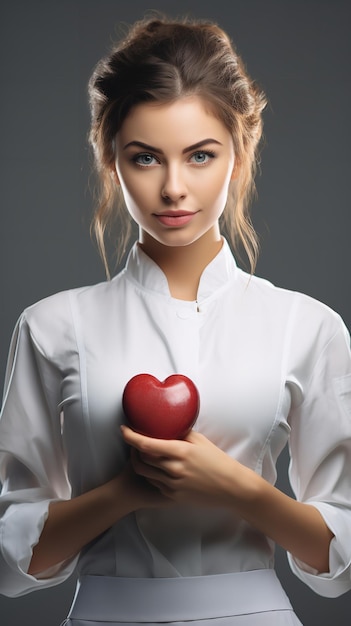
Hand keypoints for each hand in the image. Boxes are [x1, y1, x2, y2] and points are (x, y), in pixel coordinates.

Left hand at [121, 425, 240, 507]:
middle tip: (133, 440)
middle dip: (133, 449)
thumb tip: (167, 424)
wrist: (231, 488)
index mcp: (180, 451)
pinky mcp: (173, 496)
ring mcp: (173, 485)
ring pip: (145, 473)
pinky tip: (158, 468)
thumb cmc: (218, 461)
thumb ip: (181, 433)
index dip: (130, 436)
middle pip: (141, 459)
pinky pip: (155, 484)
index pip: (146, 444)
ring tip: (142, 454)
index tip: (123, 429)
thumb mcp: (200, 441)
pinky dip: (152, 474)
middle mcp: (174, 469)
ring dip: (139, 462)